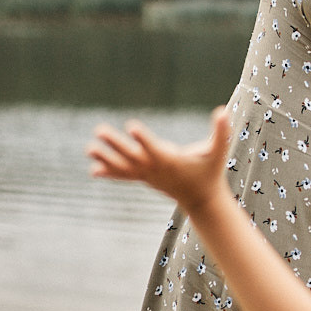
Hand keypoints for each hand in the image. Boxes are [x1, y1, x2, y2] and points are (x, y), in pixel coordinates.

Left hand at [87, 106, 231, 213]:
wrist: (201, 199)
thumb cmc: (210, 172)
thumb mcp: (218, 152)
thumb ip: (221, 132)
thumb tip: (223, 111)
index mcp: (171, 160)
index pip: (154, 148)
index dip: (143, 138)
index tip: (131, 126)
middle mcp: (155, 169)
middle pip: (132, 155)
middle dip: (115, 144)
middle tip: (98, 130)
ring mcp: (148, 176)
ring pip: (123, 167)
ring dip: (105, 158)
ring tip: (88, 149)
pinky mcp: (146, 179)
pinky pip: (125, 176)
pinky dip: (110, 172)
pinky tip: (94, 171)